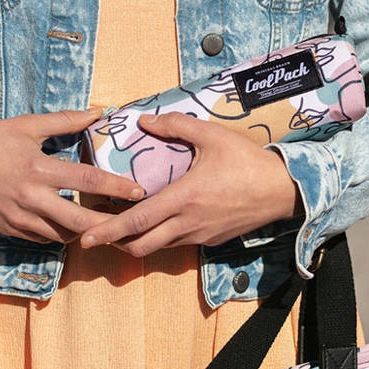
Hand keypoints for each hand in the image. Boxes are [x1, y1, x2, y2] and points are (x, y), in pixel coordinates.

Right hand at [0, 109, 144, 242]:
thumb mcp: (27, 125)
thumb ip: (65, 121)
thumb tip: (98, 111)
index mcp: (39, 169)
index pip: (88, 181)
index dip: (116, 187)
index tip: (139, 191)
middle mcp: (31, 198)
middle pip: (80, 221)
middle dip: (108, 225)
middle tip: (130, 224)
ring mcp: (20, 219)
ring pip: (64, 236)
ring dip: (86, 232)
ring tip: (104, 224)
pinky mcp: (12, 231)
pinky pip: (45, 240)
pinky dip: (62, 235)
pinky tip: (74, 227)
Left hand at [78, 113, 301, 255]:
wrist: (283, 191)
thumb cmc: (248, 161)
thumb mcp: (212, 135)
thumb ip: (176, 125)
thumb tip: (144, 120)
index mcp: (183, 198)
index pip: (136, 221)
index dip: (107, 231)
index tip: (85, 237)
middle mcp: (187, 224)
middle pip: (140, 245)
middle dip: (114, 243)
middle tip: (97, 233)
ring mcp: (199, 236)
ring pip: (158, 248)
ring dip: (137, 241)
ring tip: (122, 226)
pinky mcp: (210, 241)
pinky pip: (178, 244)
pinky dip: (160, 238)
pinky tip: (157, 222)